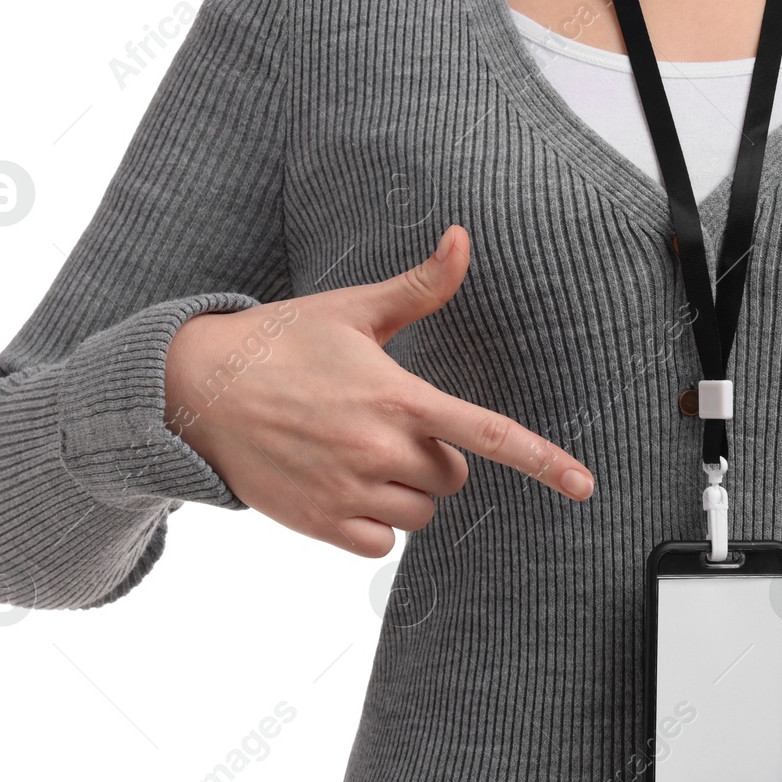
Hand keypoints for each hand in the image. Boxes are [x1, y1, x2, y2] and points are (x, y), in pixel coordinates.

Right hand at [162, 224, 594, 556]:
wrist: (196, 389)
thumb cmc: (280, 343)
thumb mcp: (353, 310)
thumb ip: (420, 287)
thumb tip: (463, 238)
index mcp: (398, 395)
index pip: (488, 433)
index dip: (543, 460)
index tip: (584, 485)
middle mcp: (379, 447)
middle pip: (452, 478)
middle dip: (431, 458)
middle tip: (383, 426)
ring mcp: (349, 489)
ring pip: (419, 514)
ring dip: (404, 493)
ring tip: (355, 453)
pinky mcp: (320, 522)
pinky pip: (380, 543)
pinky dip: (372, 524)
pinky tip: (340, 485)